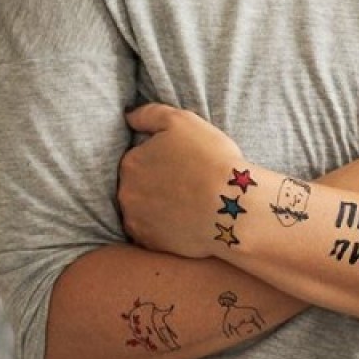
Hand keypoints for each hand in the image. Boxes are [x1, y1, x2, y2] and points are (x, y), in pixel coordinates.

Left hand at [118, 105, 244, 257]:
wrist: (232, 206)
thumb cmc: (210, 158)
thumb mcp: (182, 120)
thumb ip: (149, 114)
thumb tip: (127, 116)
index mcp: (130, 162)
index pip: (137, 158)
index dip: (160, 159)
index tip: (181, 163)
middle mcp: (126, 193)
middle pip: (136, 185)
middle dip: (155, 183)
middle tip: (186, 183)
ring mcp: (136, 221)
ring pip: (142, 209)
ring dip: (157, 206)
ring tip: (187, 203)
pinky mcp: (150, 244)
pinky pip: (152, 233)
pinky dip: (164, 227)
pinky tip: (186, 220)